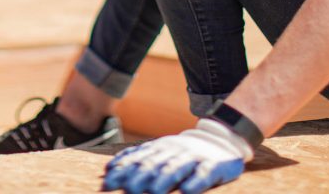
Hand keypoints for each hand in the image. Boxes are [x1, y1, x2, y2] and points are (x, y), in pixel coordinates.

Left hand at [102, 118, 253, 193]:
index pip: (138, 158)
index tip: (109, 182)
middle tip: (128, 189)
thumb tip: (108, 169)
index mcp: (160, 148)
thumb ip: (137, 158)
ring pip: (177, 168)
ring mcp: (194, 157)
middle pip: (155, 163)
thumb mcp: (160, 150)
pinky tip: (187, 191)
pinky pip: (203, 174)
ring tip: (154, 191)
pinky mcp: (213, 166)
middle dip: (140, 176)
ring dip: (164, 180)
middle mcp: (174, 151)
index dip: (123, 170)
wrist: (220, 140)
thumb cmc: (182, 152)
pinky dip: (195, 182)